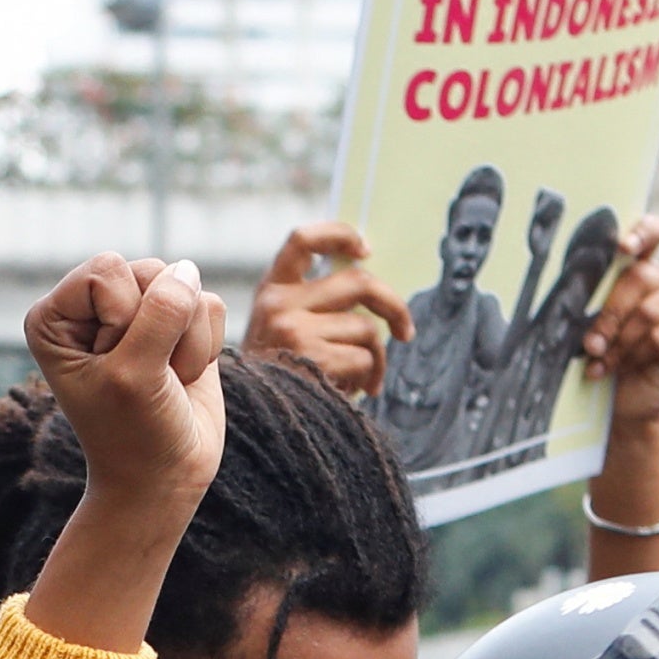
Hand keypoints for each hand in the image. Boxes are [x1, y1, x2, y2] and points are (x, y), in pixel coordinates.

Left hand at [22, 252, 226, 525]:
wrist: (163, 479)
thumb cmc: (133, 434)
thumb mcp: (135, 375)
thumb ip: (161, 313)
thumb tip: (188, 269)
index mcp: (56, 314)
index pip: (107, 269)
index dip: (123, 319)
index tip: (113, 367)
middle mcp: (94, 306)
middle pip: (150, 272)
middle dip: (160, 331)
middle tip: (144, 378)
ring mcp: (139, 312)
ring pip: (185, 285)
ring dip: (185, 343)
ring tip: (164, 381)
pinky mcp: (179, 324)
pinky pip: (210, 305)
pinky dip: (205, 347)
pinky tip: (183, 377)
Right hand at [243, 222, 412, 397]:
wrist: (252, 423)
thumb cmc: (277, 379)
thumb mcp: (279, 331)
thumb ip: (313, 306)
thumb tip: (374, 297)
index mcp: (271, 290)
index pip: (303, 240)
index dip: (340, 236)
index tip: (366, 251)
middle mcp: (278, 304)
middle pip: (358, 282)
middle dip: (393, 306)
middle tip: (405, 331)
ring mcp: (292, 330)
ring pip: (365, 328)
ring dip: (378, 357)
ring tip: (367, 380)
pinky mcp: (310, 358)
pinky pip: (363, 358)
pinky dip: (367, 377)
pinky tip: (352, 391)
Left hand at [578, 219, 658, 431]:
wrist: (624, 401)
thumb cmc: (604, 358)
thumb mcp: (592, 327)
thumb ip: (592, 305)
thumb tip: (571, 301)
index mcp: (639, 269)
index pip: (652, 233)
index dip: (641, 233)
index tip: (623, 247)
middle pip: (641, 277)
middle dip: (610, 313)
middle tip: (590, 343)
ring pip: (649, 312)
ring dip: (619, 342)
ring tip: (601, 362)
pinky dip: (637, 355)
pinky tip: (623, 367)